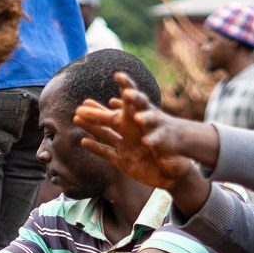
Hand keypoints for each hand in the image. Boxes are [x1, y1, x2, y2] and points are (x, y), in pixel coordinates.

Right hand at [74, 72, 198, 188]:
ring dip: (91, 126)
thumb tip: (148, 141)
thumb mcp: (169, 151)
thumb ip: (158, 146)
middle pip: (112, 119)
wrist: (176, 176)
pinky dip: (95, 148)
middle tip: (83, 105)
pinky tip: (83, 141)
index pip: (134, 104)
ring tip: (76, 116)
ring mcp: (126, 146)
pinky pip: (107, 153)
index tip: (119, 77)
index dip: (127, 89)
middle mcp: (133, 133)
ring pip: (105, 133)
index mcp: (145, 126)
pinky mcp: (123, 161)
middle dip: (97, 112)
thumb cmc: (176, 161)